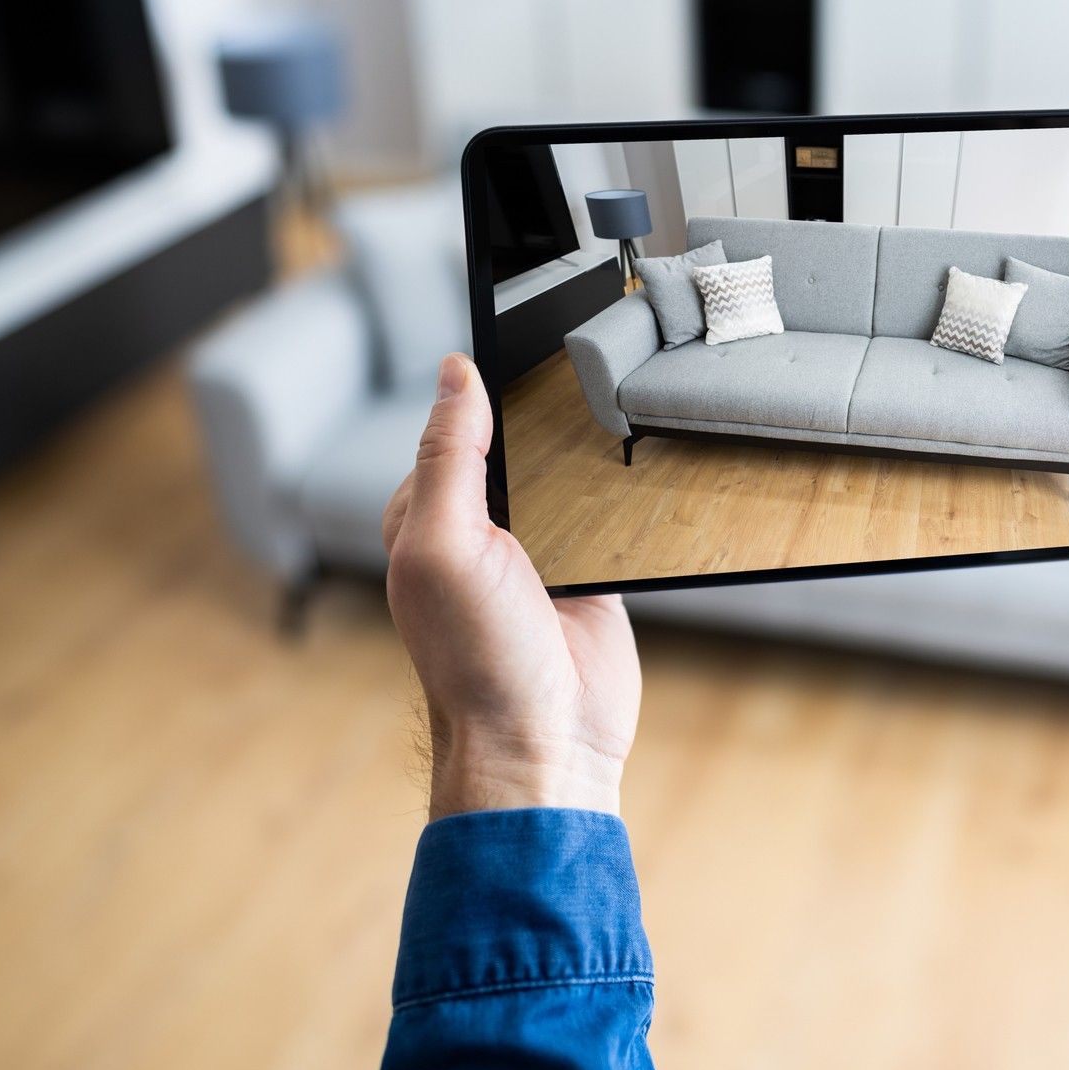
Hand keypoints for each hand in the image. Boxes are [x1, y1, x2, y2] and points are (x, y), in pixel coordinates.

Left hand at [382, 354, 640, 817]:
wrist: (548, 745)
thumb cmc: (476, 660)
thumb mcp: (443, 546)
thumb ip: (447, 456)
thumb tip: (455, 371)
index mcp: (427, 515)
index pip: (451, 424)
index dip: (481, 381)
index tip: (517, 324)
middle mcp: (479, 530)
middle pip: (514, 441)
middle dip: (540, 412)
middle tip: (579, 364)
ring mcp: (539, 551)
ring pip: (563, 472)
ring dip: (586, 454)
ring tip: (619, 407)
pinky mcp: (592, 572)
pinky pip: (609, 514)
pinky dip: (624, 495)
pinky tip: (641, 471)